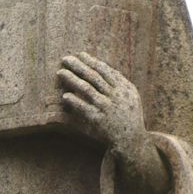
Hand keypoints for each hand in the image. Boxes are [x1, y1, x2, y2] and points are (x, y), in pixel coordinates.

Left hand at [58, 52, 169, 193]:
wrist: (132, 139)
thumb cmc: (129, 115)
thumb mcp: (131, 95)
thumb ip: (119, 81)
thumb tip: (102, 66)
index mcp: (124, 87)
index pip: (105, 70)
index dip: (91, 61)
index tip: (79, 54)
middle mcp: (116, 96)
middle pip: (94, 76)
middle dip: (78, 66)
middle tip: (65, 58)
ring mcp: (107, 108)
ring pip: (87, 90)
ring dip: (72, 80)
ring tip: (60, 73)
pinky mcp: (99, 121)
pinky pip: (84, 109)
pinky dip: (75, 102)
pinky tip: (64, 96)